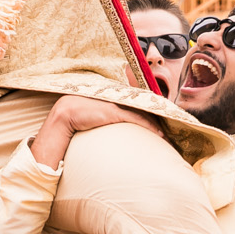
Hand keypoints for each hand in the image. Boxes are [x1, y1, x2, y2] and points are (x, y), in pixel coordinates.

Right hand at [32, 95, 161, 170]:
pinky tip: (159, 134)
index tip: (161, 121)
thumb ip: (103, 119)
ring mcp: (116, 105)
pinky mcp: (114, 113)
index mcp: (112, 99)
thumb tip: (107, 131)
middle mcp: (116, 100)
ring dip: (157, 123)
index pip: (136, 105)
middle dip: (158, 116)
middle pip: (143, 107)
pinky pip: (137, 120)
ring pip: (143, 113)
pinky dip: (149, 126)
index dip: (150, 112)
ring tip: (168, 132)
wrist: (63, 115)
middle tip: (171, 126)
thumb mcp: (92, 117)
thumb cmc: (75, 118)